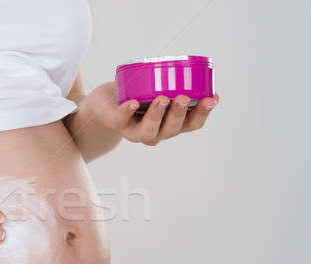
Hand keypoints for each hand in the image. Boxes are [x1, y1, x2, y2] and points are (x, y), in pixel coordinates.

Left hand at [85, 81, 219, 145]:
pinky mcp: (116, 123)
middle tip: (184, 98)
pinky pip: (121, 119)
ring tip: (162, 99)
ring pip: (148, 130)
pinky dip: (127, 111)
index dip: (203, 114)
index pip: (191, 124)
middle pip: (171, 129)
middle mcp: (155, 132)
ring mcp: (134, 131)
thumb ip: (178, 87)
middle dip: (179, 113)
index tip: (211, 99)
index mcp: (170, 124)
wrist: (104, 104)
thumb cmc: (138, 96)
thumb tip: (205, 79)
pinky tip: (133, 103)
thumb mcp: (161, 92)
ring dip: (157, 115)